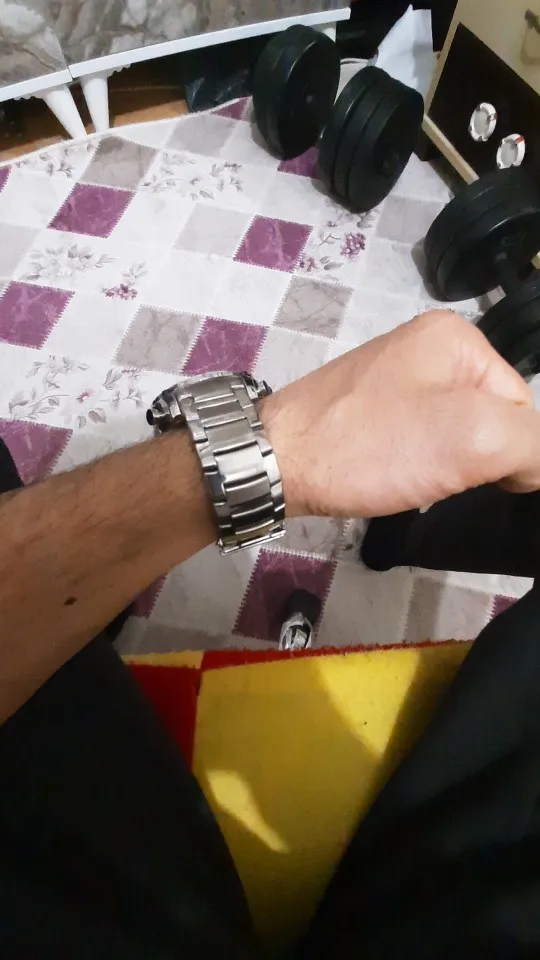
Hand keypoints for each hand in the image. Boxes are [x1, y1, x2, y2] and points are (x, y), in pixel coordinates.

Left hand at [263, 310, 539, 517]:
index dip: (506, 451)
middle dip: (472, 458)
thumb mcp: (474, 440)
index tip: (467, 473)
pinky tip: (394, 474)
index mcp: (457, 337)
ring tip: (410, 477)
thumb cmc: (373, 446)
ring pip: (454, 434)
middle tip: (432, 475)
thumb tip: (534, 465)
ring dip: (444, 465)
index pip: (522, 405)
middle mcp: (426, 346)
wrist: (276, 461)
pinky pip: (419, 439)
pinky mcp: (369, 408)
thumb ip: (533, 446)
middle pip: (489, 419)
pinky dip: (415, 464)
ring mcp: (393, 376)